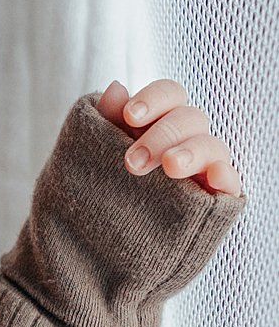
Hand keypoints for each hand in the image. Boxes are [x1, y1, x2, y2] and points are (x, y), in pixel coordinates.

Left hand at [95, 78, 243, 196]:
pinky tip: (213, 177)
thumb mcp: (96, 155)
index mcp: (161, 121)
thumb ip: (106, 123)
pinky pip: (230, 184)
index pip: (170, 95)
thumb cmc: (101, 188)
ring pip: (211, 147)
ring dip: (191, 152)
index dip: (154, 99)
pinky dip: (226, 178)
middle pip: (190, 119)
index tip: (129, 115)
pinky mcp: (213, 199)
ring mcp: (203, 168)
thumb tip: (116, 87)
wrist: (98, 239)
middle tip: (133, 162)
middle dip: (162, 134)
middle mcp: (186, 139)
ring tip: (170, 165)